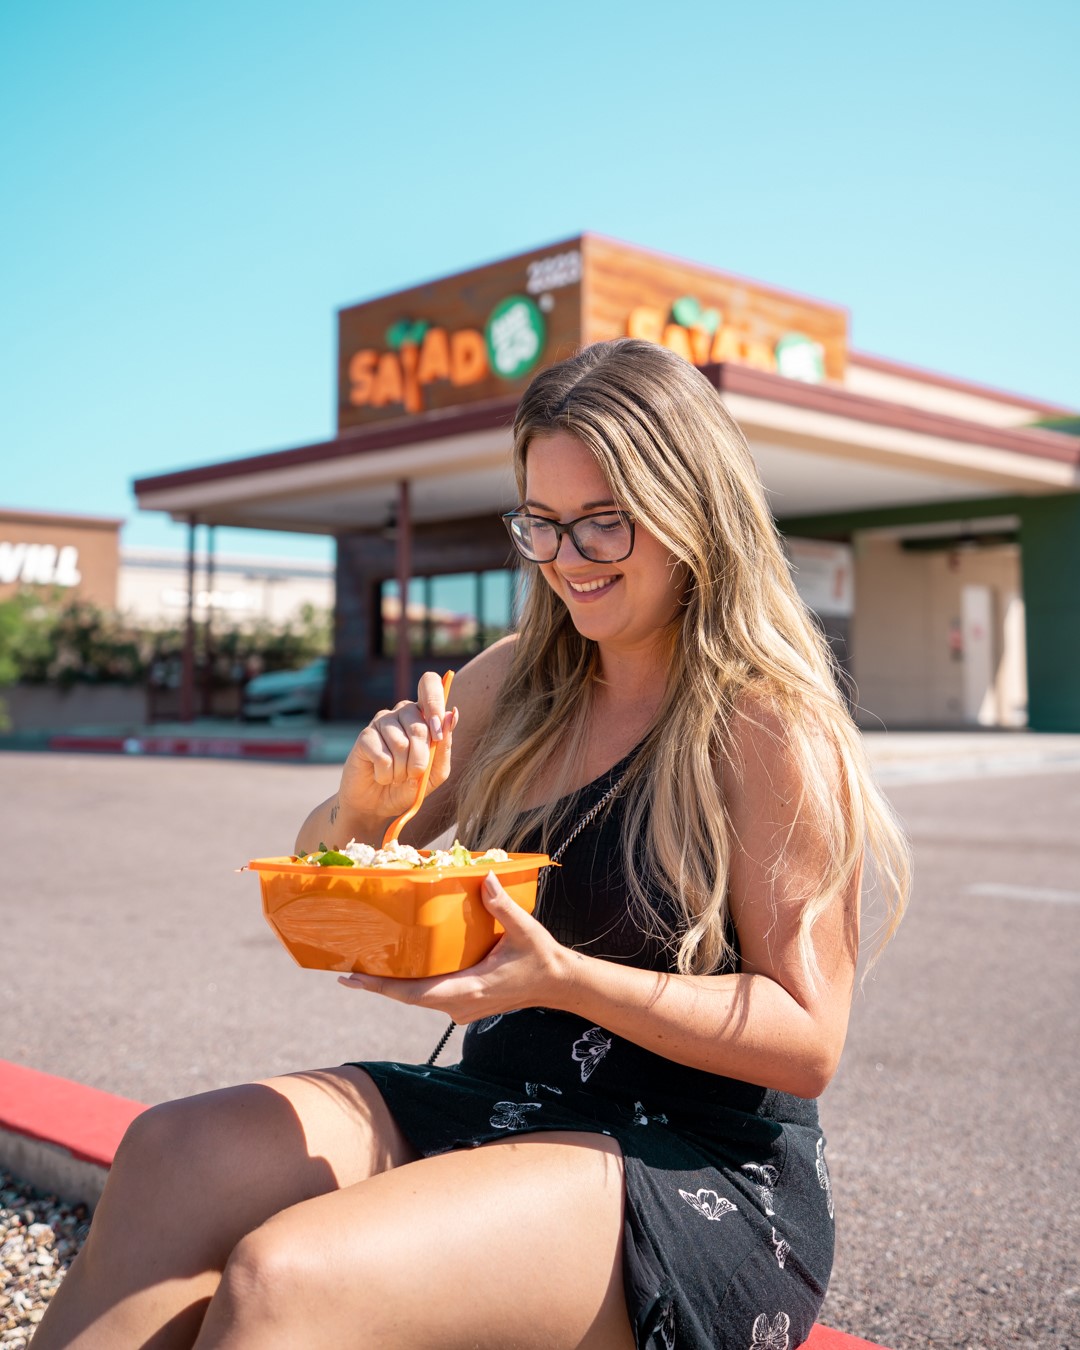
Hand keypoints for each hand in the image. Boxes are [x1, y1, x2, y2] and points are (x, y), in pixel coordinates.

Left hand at [337, 872, 566, 1020]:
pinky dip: (412, 983)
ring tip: (364, 967)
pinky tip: (399, 968)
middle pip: (408, 998)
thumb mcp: (525, 930)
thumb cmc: (542, 959)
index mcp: (468, 990)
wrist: (559, 984)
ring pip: (418, 998)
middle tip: (345, 970)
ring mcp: (461, 1008)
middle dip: (377, 985)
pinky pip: (430, 995)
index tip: (351, 979)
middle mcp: (459, 1005)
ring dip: (393, 985)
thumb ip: (503, 906)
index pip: (414, 993)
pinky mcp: (464, 1004)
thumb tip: (485, 879)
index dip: (380, 987)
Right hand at [338, 671, 456, 824]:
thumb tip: (452, 714)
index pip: (430, 683)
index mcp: (424, 714)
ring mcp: (382, 721)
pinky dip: (386, 774)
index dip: (434, 702)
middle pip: (419, 726)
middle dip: (421, 759)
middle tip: (414, 775)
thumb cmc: (410, 785)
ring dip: (402, 770)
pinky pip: (382, 755)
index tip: (437, 734)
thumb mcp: (436, 771)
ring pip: (401, 743)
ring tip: (396, 777)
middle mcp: (402, 711)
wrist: (378, 805)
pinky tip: (381, 776)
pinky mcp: (365, 736)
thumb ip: (445, 745)